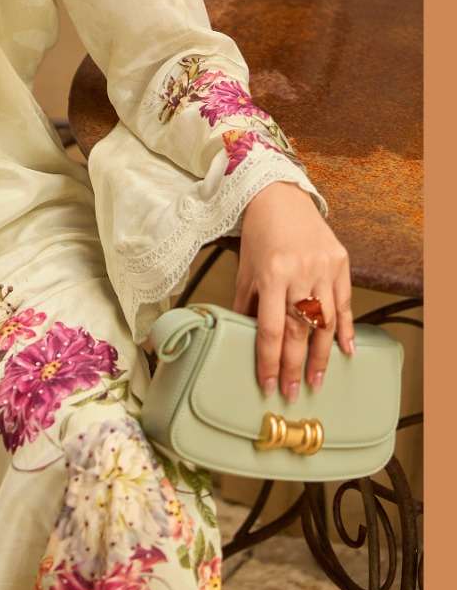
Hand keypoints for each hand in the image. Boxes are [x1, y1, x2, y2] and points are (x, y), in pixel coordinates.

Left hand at [232, 180, 354, 401]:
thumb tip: (242, 340)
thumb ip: (246, 306)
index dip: (269, 361)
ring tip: (317, 381)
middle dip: (295, 366)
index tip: (268, 385)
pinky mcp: (340, 262)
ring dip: (322, 355)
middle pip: (299, 330)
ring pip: (326, 322)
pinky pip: (345, 303)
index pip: (270, 329)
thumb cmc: (259, 236)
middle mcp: (299, 273)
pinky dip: (347, 329)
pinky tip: (346, 352)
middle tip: (294, 392)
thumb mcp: (246, 270)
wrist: (280, 197)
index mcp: (271, 275)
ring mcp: (323, 268)